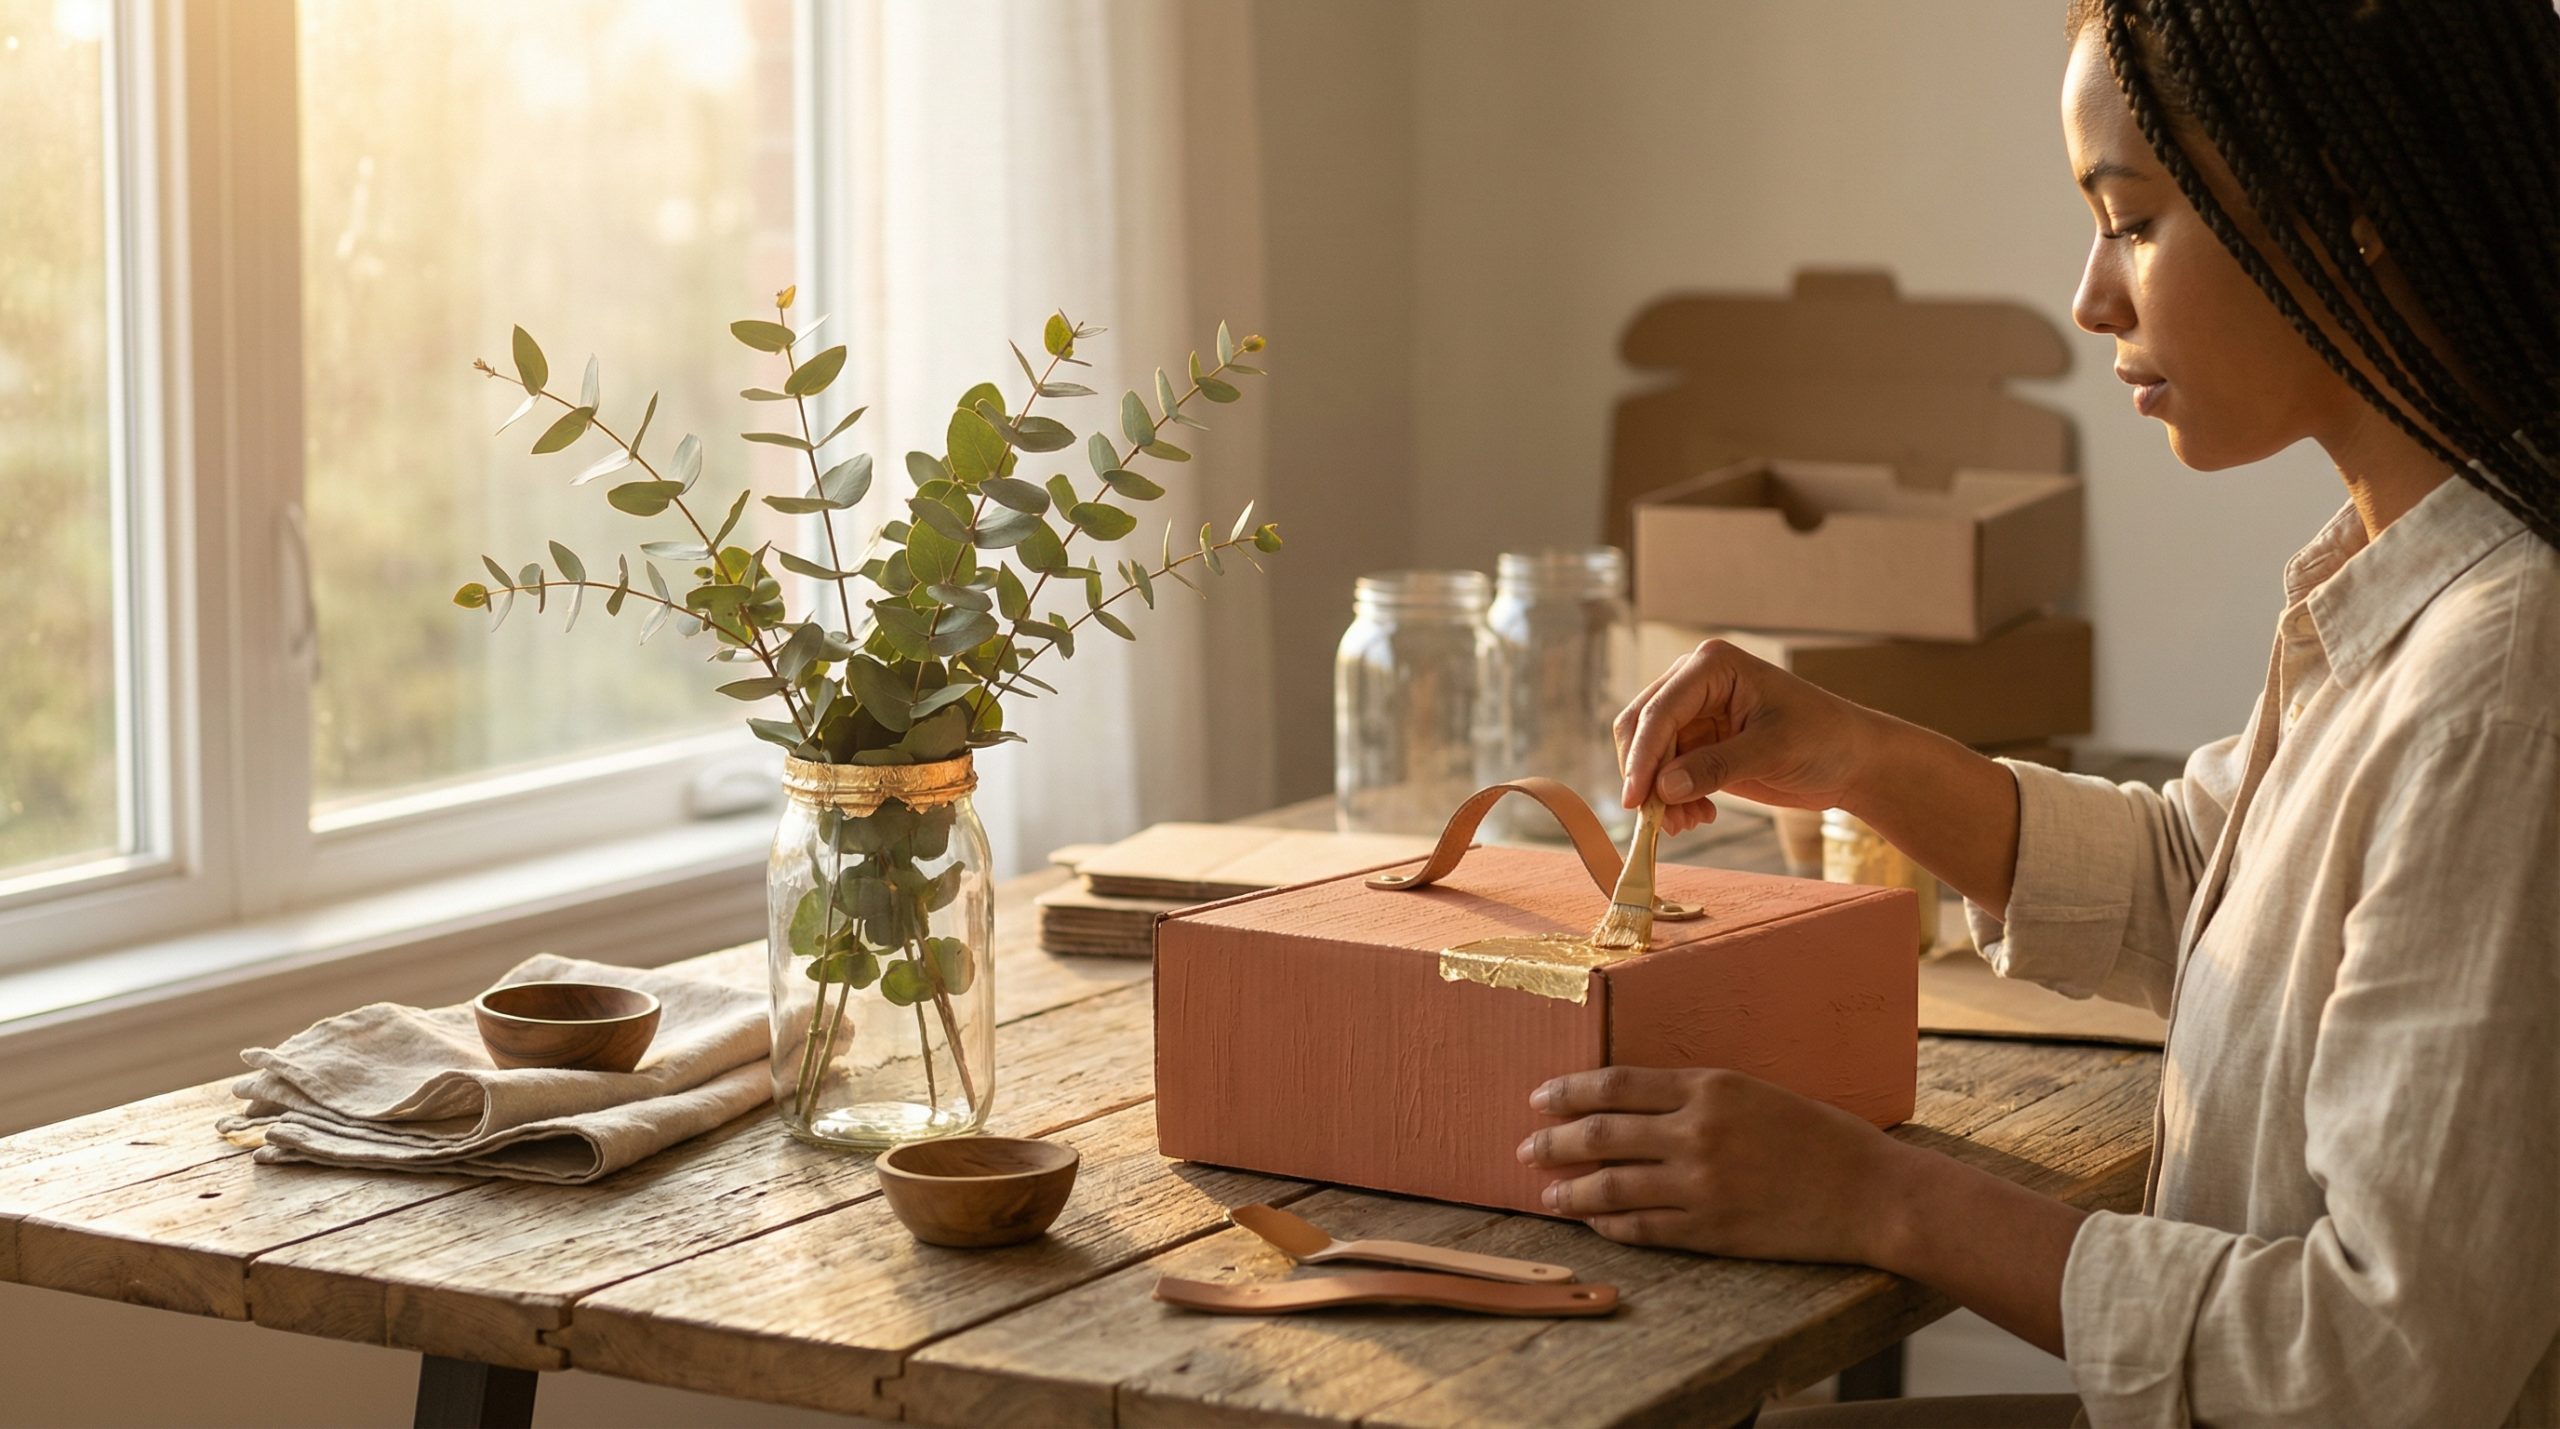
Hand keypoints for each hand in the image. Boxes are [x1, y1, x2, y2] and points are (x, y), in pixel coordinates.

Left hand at [1517, 1066, 1899, 1263]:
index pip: (1616, 1084)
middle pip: (1601, 1133)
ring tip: (1548, 1195)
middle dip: (1553, 1140)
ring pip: (1612, 1187)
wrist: (1871, 1193)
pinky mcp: (1712, 1230)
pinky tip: (1594, 1224)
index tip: (1540, 1097)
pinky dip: (1610, 1226)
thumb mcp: (1756, 1092)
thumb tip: (1633, 1103)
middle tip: (1527, 1147)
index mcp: (1710, 1087)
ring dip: (1571, 1191)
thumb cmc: (1821, 1137)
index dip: (1569, 1091)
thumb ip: (1697, 1096)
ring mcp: (1702, 1184)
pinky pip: (1643, 1228)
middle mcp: (1698, 1132)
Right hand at [1612, 639, 1879, 835]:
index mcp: (1713, 666)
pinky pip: (1667, 774)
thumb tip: (1663, 788)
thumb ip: (1716, 766)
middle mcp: (1694, 684)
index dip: (1642, 756)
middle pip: (1642, 728)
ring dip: (1659, 794)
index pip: (1661, 710)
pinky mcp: (1700, 745)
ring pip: (1650, 756)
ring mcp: (1695, 715)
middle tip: (1657, 821)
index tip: (1636, 800)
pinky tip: (1699, 816)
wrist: (1852, 761)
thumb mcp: (1773, 750)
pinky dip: (1673, 799)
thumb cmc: (1824, 739)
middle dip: (1646, 776)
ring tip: (1686, 824)